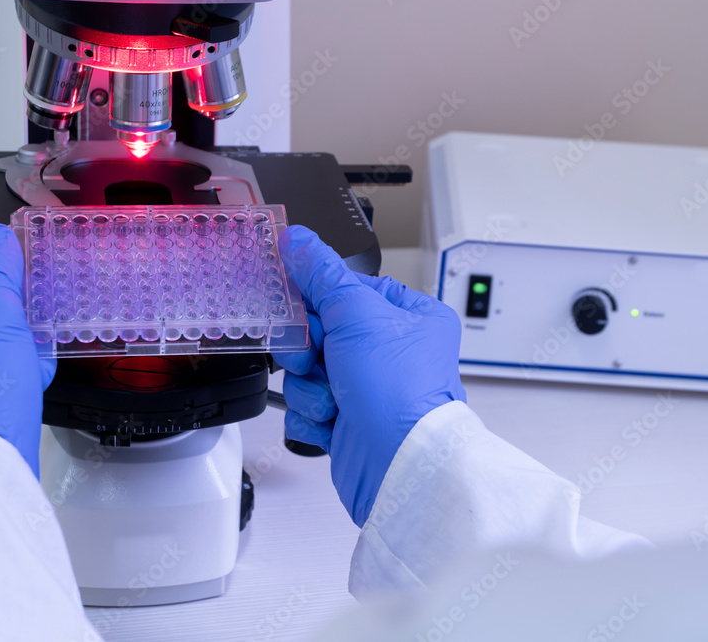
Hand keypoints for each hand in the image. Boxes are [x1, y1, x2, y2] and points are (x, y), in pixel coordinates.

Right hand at [274, 226, 465, 525]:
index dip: (318, 299)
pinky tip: (333, 422)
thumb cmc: (400, 393)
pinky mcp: (349, 422)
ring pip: (309, 371)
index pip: (348, 290)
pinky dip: (312, 415)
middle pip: (321, 330)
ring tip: (334, 398)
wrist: (399, 466)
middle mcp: (393, 353)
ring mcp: (369, 389)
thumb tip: (297, 241)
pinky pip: (307, 406)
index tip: (299, 305)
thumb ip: (321, 274)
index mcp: (410, 318)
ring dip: (311, 387)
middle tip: (316, 358)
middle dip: (310, 350)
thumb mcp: (357, 314)